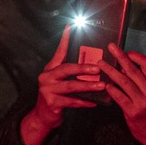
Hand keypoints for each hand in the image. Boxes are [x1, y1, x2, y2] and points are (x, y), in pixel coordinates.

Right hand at [19, 27, 104, 144]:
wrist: (43, 117)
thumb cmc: (56, 97)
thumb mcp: (60, 82)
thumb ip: (71, 73)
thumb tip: (92, 64)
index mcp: (50, 69)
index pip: (59, 52)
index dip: (65, 39)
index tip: (71, 27)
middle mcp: (46, 77)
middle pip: (66, 69)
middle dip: (83, 67)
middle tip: (98, 67)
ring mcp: (47, 90)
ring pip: (71, 86)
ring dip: (88, 86)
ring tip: (102, 85)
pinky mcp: (51, 103)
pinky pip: (72, 102)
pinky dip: (85, 102)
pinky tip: (95, 102)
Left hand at [103, 44, 145, 144]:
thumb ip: (144, 81)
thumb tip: (126, 67)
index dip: (135, 56)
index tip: (125, 51)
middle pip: (134, 70)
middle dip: (120, 57)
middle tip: (110, 47)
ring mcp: (143, 102)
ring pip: (124, 82)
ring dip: (111, 71)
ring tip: (101, 64)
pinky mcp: (133, 112)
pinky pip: (119, 97)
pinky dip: (112, 89)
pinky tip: (105, 84)